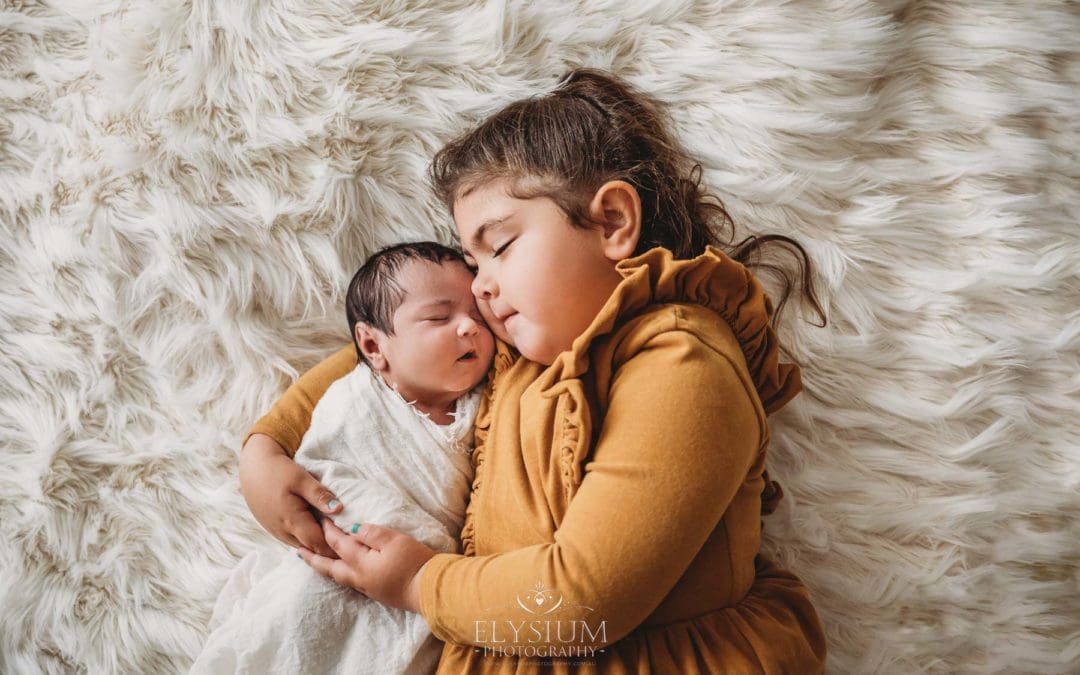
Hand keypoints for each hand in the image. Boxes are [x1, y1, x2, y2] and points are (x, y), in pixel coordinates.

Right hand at [238, 433, 343, 557]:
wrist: (253, 468)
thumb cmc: (278, 471)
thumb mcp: (301, 478)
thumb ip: (320, 495)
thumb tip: (339, 509)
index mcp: (292, 521)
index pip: (319, 545)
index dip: (336, 547)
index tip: (354, 544)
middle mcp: (284, 532)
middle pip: (312, 550)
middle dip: (331, 551)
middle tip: (352, 545)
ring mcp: (278, 533)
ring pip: (303, 548)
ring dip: (319, 547)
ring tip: (340, 541)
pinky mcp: (275, 530)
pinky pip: (295, 541)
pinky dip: (309, 541)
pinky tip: (321, 534)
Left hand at [298, 519, 436, 612]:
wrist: (429, 590)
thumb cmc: (414, 563)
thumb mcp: (395, 541)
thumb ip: (372, 533)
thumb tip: (353, 529)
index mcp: (361, 563)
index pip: (339, 543)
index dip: (329, 529)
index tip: (320, 517)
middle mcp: (358, 578)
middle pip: (329, 567)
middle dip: (313, 557)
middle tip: (298, 550)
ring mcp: (366, 588)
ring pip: (338, 576)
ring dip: (323, 567)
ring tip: (315, 560)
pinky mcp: (375, 593)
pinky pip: (349, 581)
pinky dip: (338, 573)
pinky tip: (341, 570)